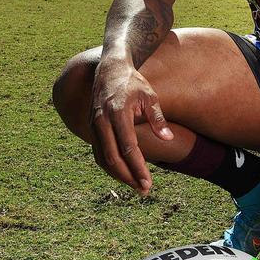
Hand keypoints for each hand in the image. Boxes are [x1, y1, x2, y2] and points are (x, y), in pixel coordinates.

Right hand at [90, 59, 174, 195]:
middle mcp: (102, 121)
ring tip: (136, 186)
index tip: (148, 183)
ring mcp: (94, 126)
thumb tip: (168, 138)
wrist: (109, 69)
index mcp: (117, 113)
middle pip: (113, 158)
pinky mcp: (91, 128)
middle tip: (144, 190)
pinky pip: (98, 153)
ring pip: (103, 159)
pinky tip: (123, 174)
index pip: (128, 148)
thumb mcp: (150, 96)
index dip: (138, 168)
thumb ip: (157, 118)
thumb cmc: (133, 83)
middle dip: (129, 177)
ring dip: (119, 175)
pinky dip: (110, 167)